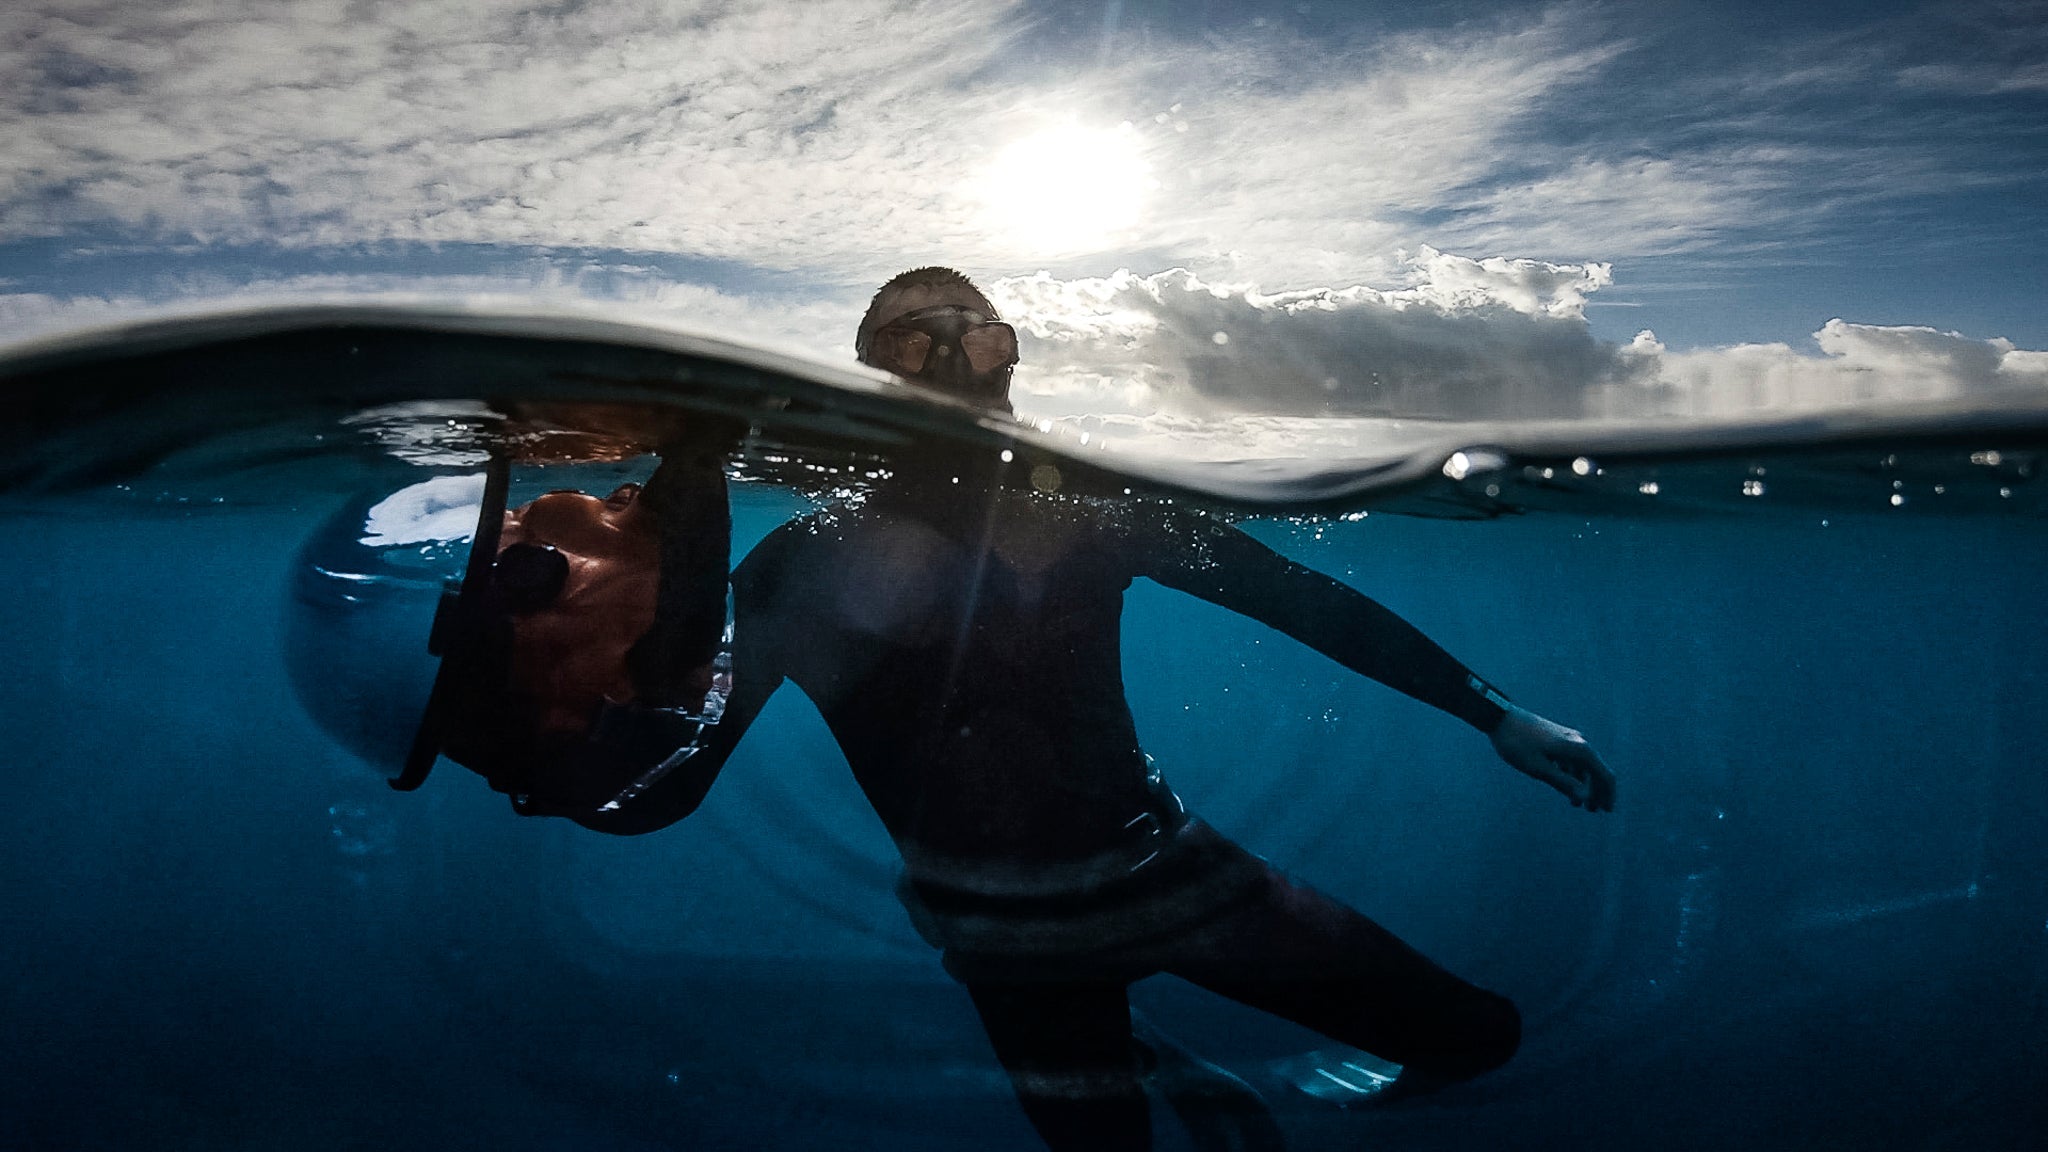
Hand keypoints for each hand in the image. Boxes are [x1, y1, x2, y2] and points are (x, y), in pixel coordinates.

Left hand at [1489, 706, 1616, 811]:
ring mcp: (1569, 738)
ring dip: (1583, 784)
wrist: (1500, 718)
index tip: (1607, 811)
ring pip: (1584, 765)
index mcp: (1579, 749)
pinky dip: (1572, 774)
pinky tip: (1563, 785)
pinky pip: (1573, 759)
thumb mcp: (1539, 768)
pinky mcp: (1559, 738)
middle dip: (1596, 792)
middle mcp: (1579, 742)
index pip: (1604, 775)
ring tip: (1575, 804)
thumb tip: (1585, 798)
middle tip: (1591, 810)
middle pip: (1597, 770)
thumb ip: (1563, 783)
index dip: (1608, 794)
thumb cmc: (1517, 744)